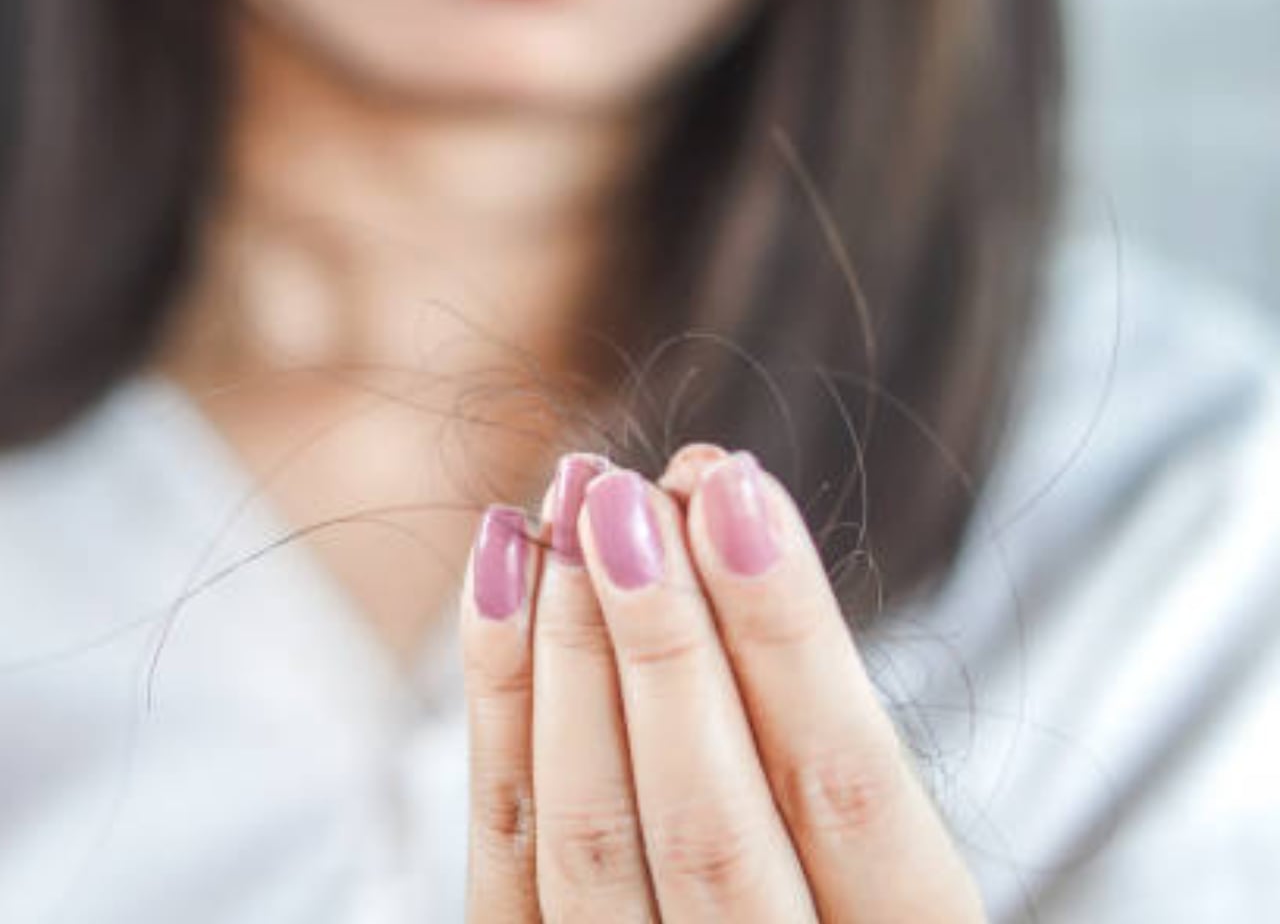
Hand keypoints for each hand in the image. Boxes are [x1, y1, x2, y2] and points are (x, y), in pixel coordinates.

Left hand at [461, 446, 981, 921]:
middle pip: (708, 825)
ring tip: (569, 510)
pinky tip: (501, 578)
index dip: (790, 639)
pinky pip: (508, 851)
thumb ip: (811, 716)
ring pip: (592, 838)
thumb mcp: (875, 840)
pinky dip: (500, 705)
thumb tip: (724, 510)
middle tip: (624, 493)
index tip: (737, 493)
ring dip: (570, 655)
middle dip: (662, 640)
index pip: (846, 796)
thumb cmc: (828, 883)